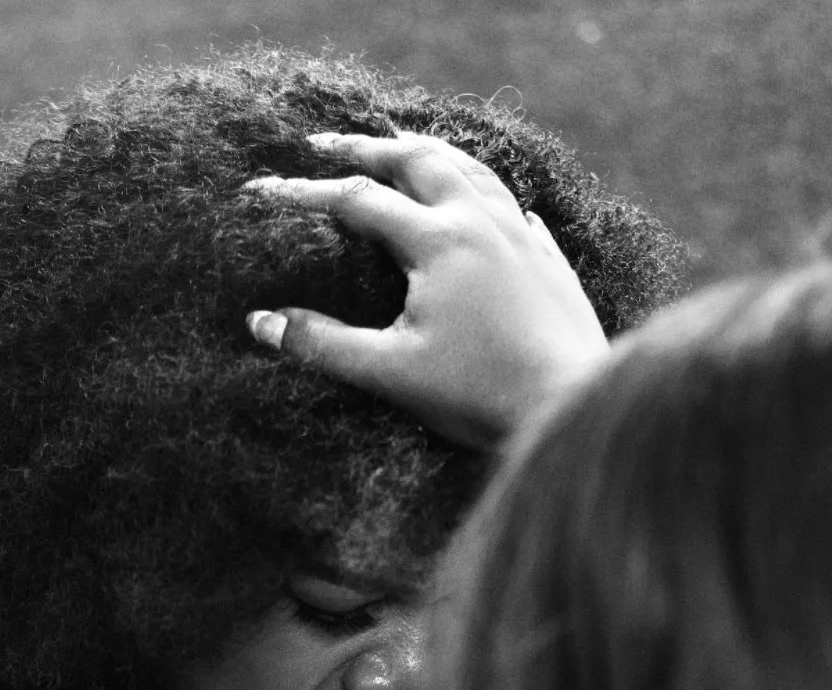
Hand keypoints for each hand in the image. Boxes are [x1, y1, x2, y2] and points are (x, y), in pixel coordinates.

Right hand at [244, 133, 608, 449]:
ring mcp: (520, 237)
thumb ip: (323, 346)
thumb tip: (261, 323)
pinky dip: (484, 189)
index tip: (261, 191)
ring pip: (469, 170)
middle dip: (365, 148)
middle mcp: (481, 222)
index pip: (356, 201)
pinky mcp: (548, 261)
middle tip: (324, 143)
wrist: (570, 404)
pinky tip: (485, 200)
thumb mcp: (391, 373)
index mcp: (438, 242)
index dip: (303, 194)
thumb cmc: (481, 395)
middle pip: (416, 161)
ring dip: (426, 153)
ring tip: (399, 148)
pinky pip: (512, 206)